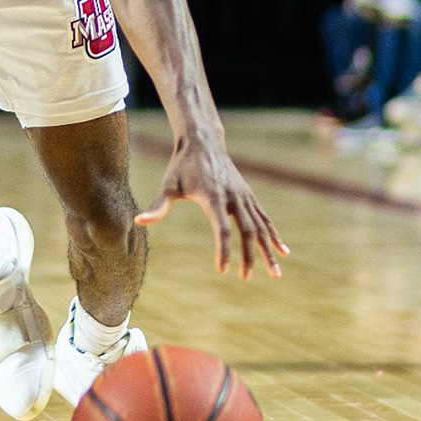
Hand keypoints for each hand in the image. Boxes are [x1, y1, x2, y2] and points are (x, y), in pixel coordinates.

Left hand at [136, 135, 287, 278]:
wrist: (203, 142)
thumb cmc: (182, 166)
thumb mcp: (168, 185)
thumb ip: (157, 206)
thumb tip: (138, 222)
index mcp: (214, 196)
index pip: (223, 229)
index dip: (224, 250)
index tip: (222, 270)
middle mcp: (234, 197)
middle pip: (247, 231)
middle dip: (249, 256)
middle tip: (246, 278)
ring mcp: (244, 196)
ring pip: (261, 227)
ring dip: (268, 250)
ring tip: (276, 273)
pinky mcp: (249, 195)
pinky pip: (265, 218)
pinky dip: (274, 235)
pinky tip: (283, 251)